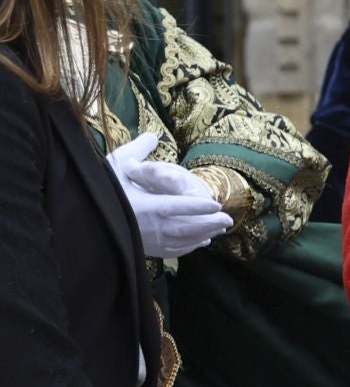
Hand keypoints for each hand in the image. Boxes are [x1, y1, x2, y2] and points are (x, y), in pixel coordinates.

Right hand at [107, 134, 231, 257]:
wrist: (85, 220)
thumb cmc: (102, 189)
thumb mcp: (115, 166)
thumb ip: (136, 150)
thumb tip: (153, 135)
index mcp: (141, 207)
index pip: (173, 207)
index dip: (196, 206)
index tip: (216, 203)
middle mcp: (146, 227)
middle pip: (184, 228)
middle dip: (208, 224)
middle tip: (228, 219)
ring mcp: (147, 242)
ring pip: (181, 241)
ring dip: (204, 235)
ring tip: (220, 229)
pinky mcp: (146, 250)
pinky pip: (173, 251)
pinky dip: (190, 246)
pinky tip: (202, 241)